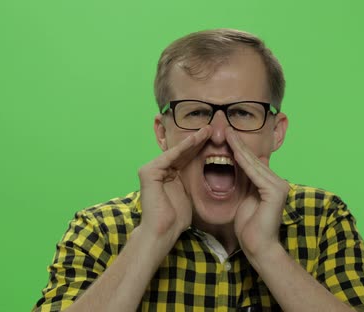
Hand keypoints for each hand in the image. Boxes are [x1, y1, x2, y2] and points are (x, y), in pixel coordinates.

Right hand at [138, 126, 211, 240]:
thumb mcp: (189, 193)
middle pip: (181, 152)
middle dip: (197, 140)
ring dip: (192, 140)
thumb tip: (209, 171)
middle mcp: (157, 169)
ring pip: (176, 151)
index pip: (185, 157)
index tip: (215, 139)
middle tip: (211, 128)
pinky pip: (169, 157)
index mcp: (167, 174)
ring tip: (206, 130)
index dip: (199, 148)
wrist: (163, 231)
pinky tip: (195, 140)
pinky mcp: (148, 172)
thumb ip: (192, 180)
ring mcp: (150, 169)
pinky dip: (183, 148)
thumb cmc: (176, 218)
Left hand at [226, 127, 289, 256]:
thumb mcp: (245, 199)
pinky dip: (243, 161)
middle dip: (238, 144)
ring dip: (239, 148)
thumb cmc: (250, 228)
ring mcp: (279, 186)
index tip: (226, 136)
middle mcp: (278, 182)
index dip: (239, 149)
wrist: (258, 247)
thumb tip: (238, 166)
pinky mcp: (275, 191)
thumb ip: (245, 183)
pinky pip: (254, 173)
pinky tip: (233, 151)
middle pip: (254, 160)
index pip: (253, 163)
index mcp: (272, 184)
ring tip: (227, 133)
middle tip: (225, 128)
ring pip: (254, 163)